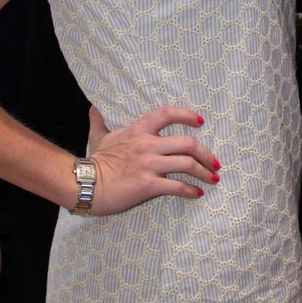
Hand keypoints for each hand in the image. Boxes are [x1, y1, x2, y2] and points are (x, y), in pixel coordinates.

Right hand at [84, 104, 220, 213]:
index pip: (168, 114)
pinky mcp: (149, 185)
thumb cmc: (94, 162)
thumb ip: (99, 122)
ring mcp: (150, 165)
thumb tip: (92, 109)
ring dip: (204, 172)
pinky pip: (177, 186)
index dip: (187, 115)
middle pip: (188, 143)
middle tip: (215, 163)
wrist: (86, 185)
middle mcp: (148, 145)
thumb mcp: (98, 138)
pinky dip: (191, 190)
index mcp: (139, 131)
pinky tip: (197, 193)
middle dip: (206, 154)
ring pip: (187, 164)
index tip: (201, 122)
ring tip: (213, 179)